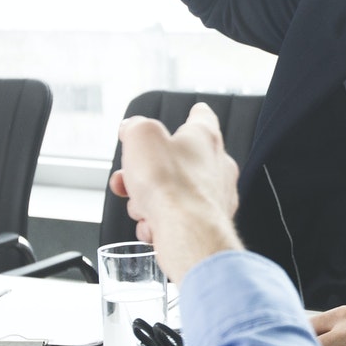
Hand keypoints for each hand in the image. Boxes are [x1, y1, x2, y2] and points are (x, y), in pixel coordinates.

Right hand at [108, 103, 241, 281]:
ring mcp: (214, 199)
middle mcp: (216, 167)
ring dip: (147, 200)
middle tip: (128, 177)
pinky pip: (176, 221)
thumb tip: (131, 128)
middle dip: (145, 171)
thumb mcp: (141, 137)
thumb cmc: (171, 184)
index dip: (193, 114)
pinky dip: (158, 223)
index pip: (203, 117)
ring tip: (139, 206)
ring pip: (172, 194)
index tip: (192, 112)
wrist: (187, 233)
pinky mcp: (207, 226)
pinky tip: (151, 226)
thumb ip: (135, 127)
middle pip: (176, 162)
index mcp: (205, 138)